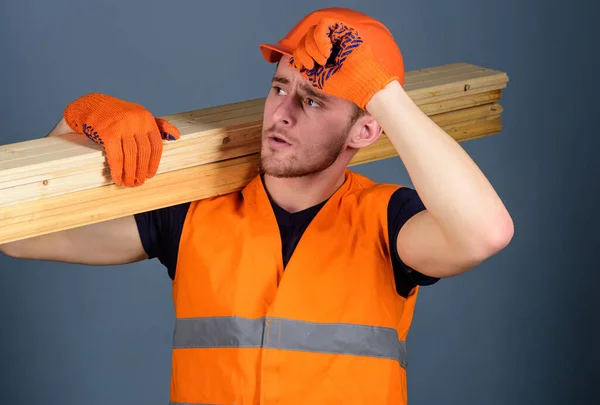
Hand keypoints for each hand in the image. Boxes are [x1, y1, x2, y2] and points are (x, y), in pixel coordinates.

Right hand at [64, 93, 179, 186]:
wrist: (91, 105)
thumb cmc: (118, 114)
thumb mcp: (140, 115)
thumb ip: (159, 125)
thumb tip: (177, 136)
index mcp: (146, 118)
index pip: (156, 145)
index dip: (154, 163)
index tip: (150, 175)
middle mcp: (136, 121)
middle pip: (144, 152)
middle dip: (141, 171)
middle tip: (138, 182)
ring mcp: (122, 126)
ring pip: (130, 156)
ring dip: (130, 173)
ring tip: (128, 183)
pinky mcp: (107, 132)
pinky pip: (116, 156)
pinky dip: (117, 170)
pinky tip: (117, 178)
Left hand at [289, 18, 397, 108]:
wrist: (361, 85)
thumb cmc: (343, 86)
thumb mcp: (317, 78)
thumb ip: (306, 67)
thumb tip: (293, 60)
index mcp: (322, 54)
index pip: (302, 46)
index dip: (298, 54)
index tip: (304, 67)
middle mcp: (328, 43)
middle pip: (305, 37)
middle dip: (304, 52)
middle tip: (313, 66)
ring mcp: (336, 36)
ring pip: (313, 30)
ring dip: (313, 47)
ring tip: (323, 61)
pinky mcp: (344, 30)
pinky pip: (324, 24)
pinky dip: (320, 38)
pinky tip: (327, 52)